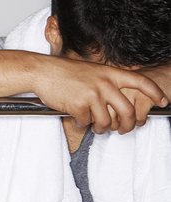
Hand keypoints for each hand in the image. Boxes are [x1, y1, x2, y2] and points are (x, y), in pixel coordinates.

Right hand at [35, 58, 168, 133]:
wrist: (42, 72)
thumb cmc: (64, 72)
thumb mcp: (91, 71)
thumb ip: (106, 82)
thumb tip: (117, 102)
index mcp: (110, 73)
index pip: (141, 82)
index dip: (155, 93)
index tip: (163, 101)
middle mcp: (105, 84)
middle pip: (128, 111)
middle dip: (128, 126)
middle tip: (123, 130)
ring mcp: (92, 95)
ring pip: (107, 122)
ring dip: (101, 128)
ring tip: (95, 126)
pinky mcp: (79, 106)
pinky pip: (86, 123)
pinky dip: (82, 124)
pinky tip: (76, 118)